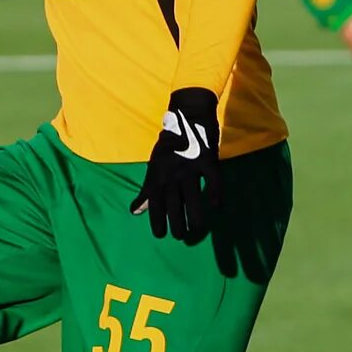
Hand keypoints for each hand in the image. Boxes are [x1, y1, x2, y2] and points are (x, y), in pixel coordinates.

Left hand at [131, 88, 222, 242]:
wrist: (188, 114)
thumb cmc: (170, 143)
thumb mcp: (154, 165)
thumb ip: (146, 190)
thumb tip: (135, 212)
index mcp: (157, 173)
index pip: (154, 202)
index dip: (156, 220)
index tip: (160, 235)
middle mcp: (172, 172)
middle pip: (173, 203)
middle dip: (176, 223)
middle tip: (181, 236)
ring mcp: (190, 166)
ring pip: (192, 196)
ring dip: (194, 216)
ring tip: (197, 230)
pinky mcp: (208, 160)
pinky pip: (213, 181)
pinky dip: (215, 194)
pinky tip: (217, 207)